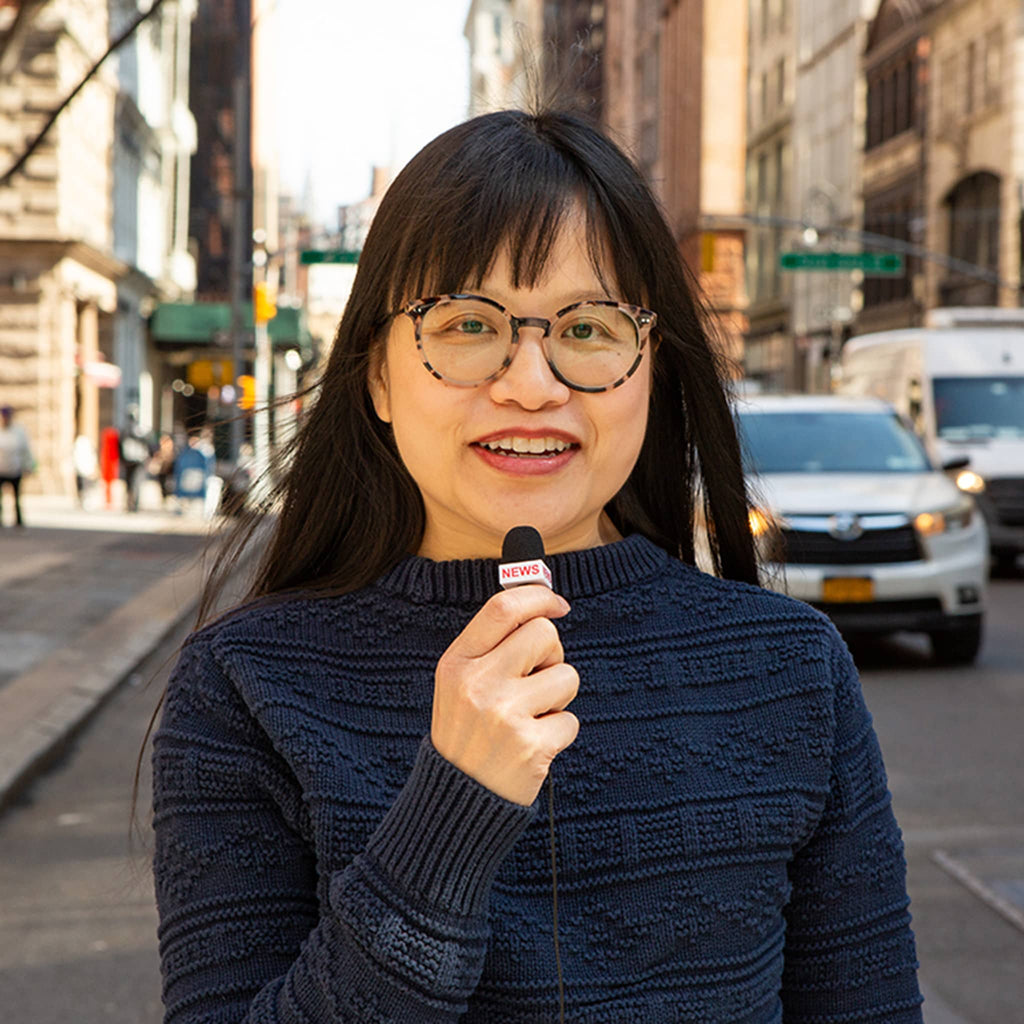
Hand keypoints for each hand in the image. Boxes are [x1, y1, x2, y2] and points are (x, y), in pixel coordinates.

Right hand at [431, 584, 579, 805]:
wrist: (459, 799)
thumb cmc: (467, 733)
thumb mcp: (459, 683)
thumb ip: (492, 645)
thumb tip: (542, 606)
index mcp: (457, 663)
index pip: (503, 608)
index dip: (538, 596)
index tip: (557, 603)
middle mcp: (479, 684)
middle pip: (544, 634)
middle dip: (552, 654)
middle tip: (536, 680)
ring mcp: (505, 714)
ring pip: (567, 675)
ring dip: (559, 696)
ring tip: (531, 716)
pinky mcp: (532, 745)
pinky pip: (571, 719)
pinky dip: (559, 732)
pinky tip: (534, 743)